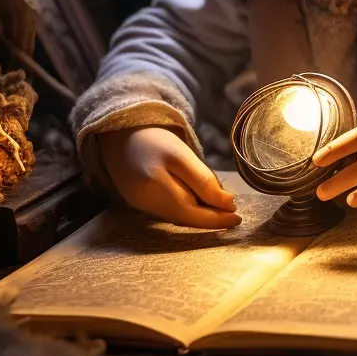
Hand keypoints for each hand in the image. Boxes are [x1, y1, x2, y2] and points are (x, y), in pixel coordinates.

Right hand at [98, 126, 241, 228]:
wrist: (119, 135)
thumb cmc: (154, 140)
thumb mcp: (181, 154)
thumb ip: (203, 180)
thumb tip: (227, 204)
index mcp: (156, 185)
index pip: (192, 211)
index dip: (216, 219)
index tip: (237, 219)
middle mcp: (146, 200)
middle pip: (185, 217)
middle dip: (210, 220)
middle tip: (234, 217)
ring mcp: (141, 204)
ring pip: (177, 217)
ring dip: (200, 217)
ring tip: (221, 211)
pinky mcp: (139, 203)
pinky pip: (168, 212)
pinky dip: (186, 212)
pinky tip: (199, 205)